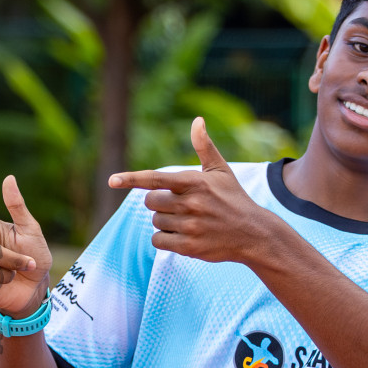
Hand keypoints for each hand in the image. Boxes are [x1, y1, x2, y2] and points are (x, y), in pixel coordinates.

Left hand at [107, 117, 274, 262]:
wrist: (254, 234)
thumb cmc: (233, 198)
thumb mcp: (220, 171)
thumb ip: (204, 147)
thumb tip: (197, 120)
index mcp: (194, 182)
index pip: (156, 178)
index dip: (131, 179)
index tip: (112, 180)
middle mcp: (190, 203)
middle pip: (150, 202)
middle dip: (159, 203)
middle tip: (179, 205)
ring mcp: (189, 226)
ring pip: (155, 222)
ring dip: (165, 221)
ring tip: (189, 221)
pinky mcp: (188, 247)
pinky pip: (158, 241)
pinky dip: (165, 239)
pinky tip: (184, 236)